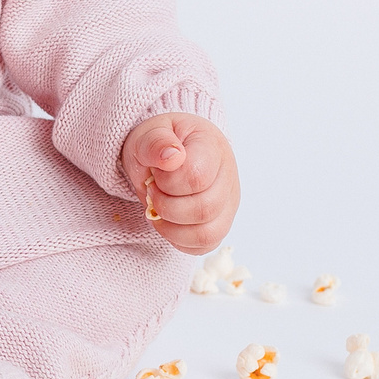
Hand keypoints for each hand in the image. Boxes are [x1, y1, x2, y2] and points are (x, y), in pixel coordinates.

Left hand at [120, 112, 237, 254]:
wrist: (168, 153)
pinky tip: (167, 221)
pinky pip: (205, 245)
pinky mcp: (221, 224)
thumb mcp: (149, 133)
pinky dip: (179, 240)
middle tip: (152, 191)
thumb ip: (156, 142)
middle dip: (166, 206)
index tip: (155, 173)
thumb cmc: (161, 143)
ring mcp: (228, 203)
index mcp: (212, 146)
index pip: (197, 176)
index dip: (167, 182)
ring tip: (157, 208)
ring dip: (171, 228)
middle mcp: (228, 176)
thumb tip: (172, 157)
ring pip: (207, 234)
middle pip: (204, 209)